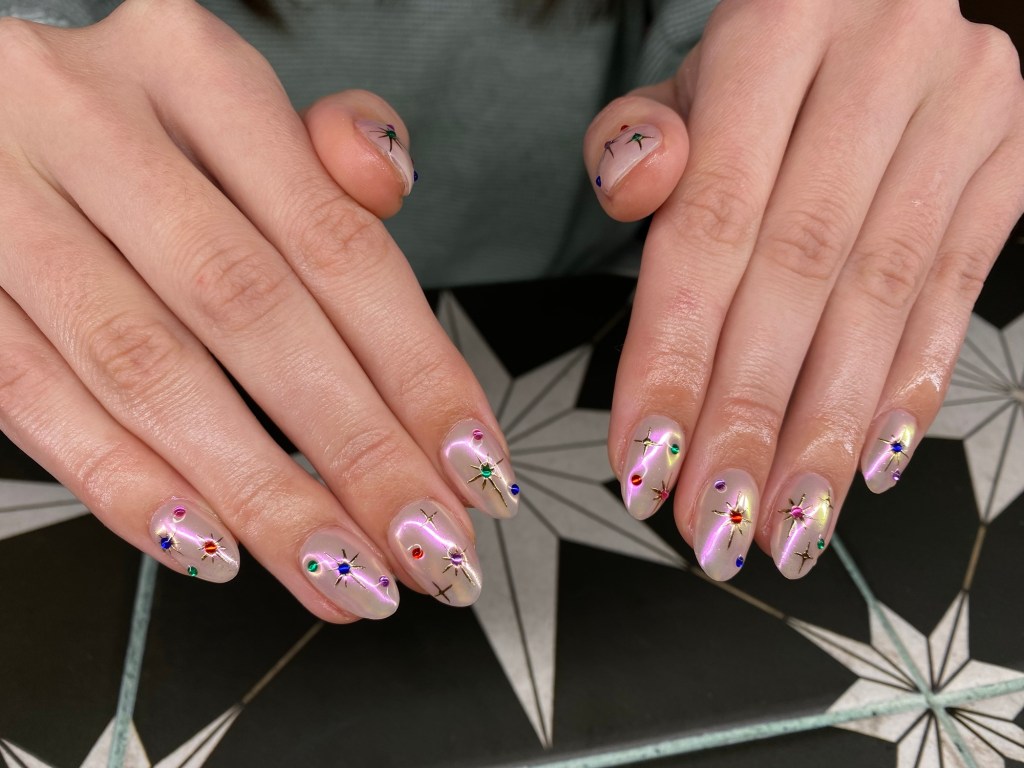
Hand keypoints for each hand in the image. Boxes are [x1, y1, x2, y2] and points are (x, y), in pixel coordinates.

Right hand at [0, 0, 520, 618]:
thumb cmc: (126, 129)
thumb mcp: (225, 109)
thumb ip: (318, 157)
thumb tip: (387, 186)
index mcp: (192, 71)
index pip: (338, 244)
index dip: (417, 369)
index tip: (474, 466)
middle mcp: (94, 120)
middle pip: (255, 314)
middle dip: (356, 451)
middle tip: (426, 546)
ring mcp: (3, 199)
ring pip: (152, 370)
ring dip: (260, 494)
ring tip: (340, 575)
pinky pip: (32, 395)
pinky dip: (126, 483)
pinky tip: (207, 547)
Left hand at [585, 0, 1023, 578]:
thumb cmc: (765, 58)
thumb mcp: (685, 78)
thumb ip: (639, 137)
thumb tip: (633, 187)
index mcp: (773, 29)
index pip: (711, 224)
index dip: (675, 356)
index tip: (646, 461)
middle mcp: (879, 62)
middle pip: (800, 275)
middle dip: (752, 418)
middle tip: (716, 524)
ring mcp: (962, 107)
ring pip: (881, 298)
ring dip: (828, 430)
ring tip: (787, 523)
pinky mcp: (1012, 155)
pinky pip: (956, 289)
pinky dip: (908, 384)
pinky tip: (866, 461)